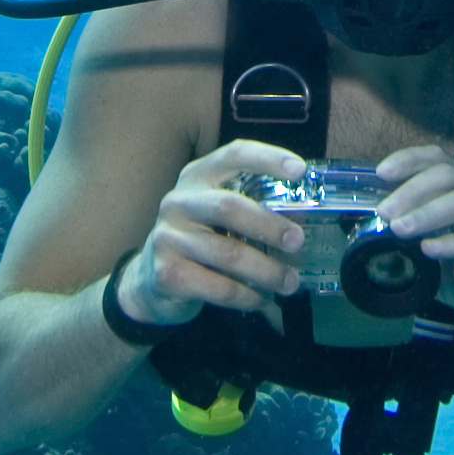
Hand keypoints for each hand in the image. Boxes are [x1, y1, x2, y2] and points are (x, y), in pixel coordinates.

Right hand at [117, 140, 309, 326]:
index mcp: (198, 176)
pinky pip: (219, 287)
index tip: (300, 171)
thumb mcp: (218, 213)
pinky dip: (248, 296)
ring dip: (267, 271)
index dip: (268, 159)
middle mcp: (178, 201)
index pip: (234, 155)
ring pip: (228, 254)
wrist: (150, 279)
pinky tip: (263, 300)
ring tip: (290, 282)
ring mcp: (168, 237)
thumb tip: (303, 222)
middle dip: (269, 225)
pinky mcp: (167, 274)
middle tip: (298, 241)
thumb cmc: (199, 238)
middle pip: (229, 207)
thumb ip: (253, 208)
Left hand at [374, 146, 453, 334]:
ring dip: (429, 212)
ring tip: (400, 229)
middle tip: (385, 212)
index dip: (410, 161)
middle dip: (411, 191)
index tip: (381, 173)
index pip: (439, 160)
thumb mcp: (443, 265)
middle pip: (447, 175)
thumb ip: (417, 252)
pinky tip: (431, 249)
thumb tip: (377, 249)